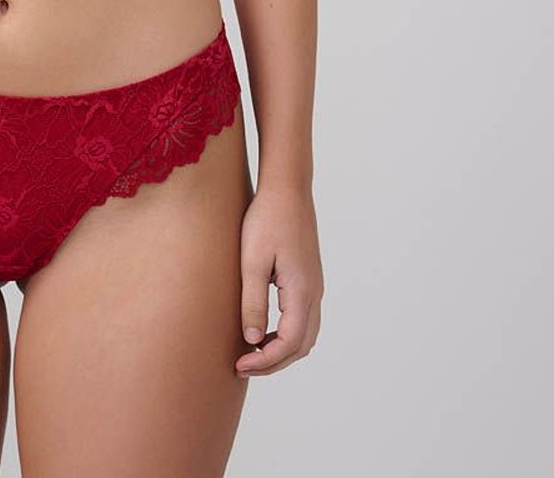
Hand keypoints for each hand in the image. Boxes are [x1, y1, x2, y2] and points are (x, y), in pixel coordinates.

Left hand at [235, 183, 323, 377]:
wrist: (287, 188)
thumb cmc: (266, 219)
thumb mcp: (253, 261)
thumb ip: (253, 302)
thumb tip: (251, 340)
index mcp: (302, 291)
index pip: (289, 344)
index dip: (265, 361)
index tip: (239, 365)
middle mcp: (314, 292)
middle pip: (301, 345)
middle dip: (274, 361)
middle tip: (242, 365)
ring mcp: (314, 285)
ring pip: (305, 334)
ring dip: (281, 349)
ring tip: (251, 351)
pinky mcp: (309, 277)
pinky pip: (303, 318)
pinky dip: (286, 333)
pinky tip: (262, 327)